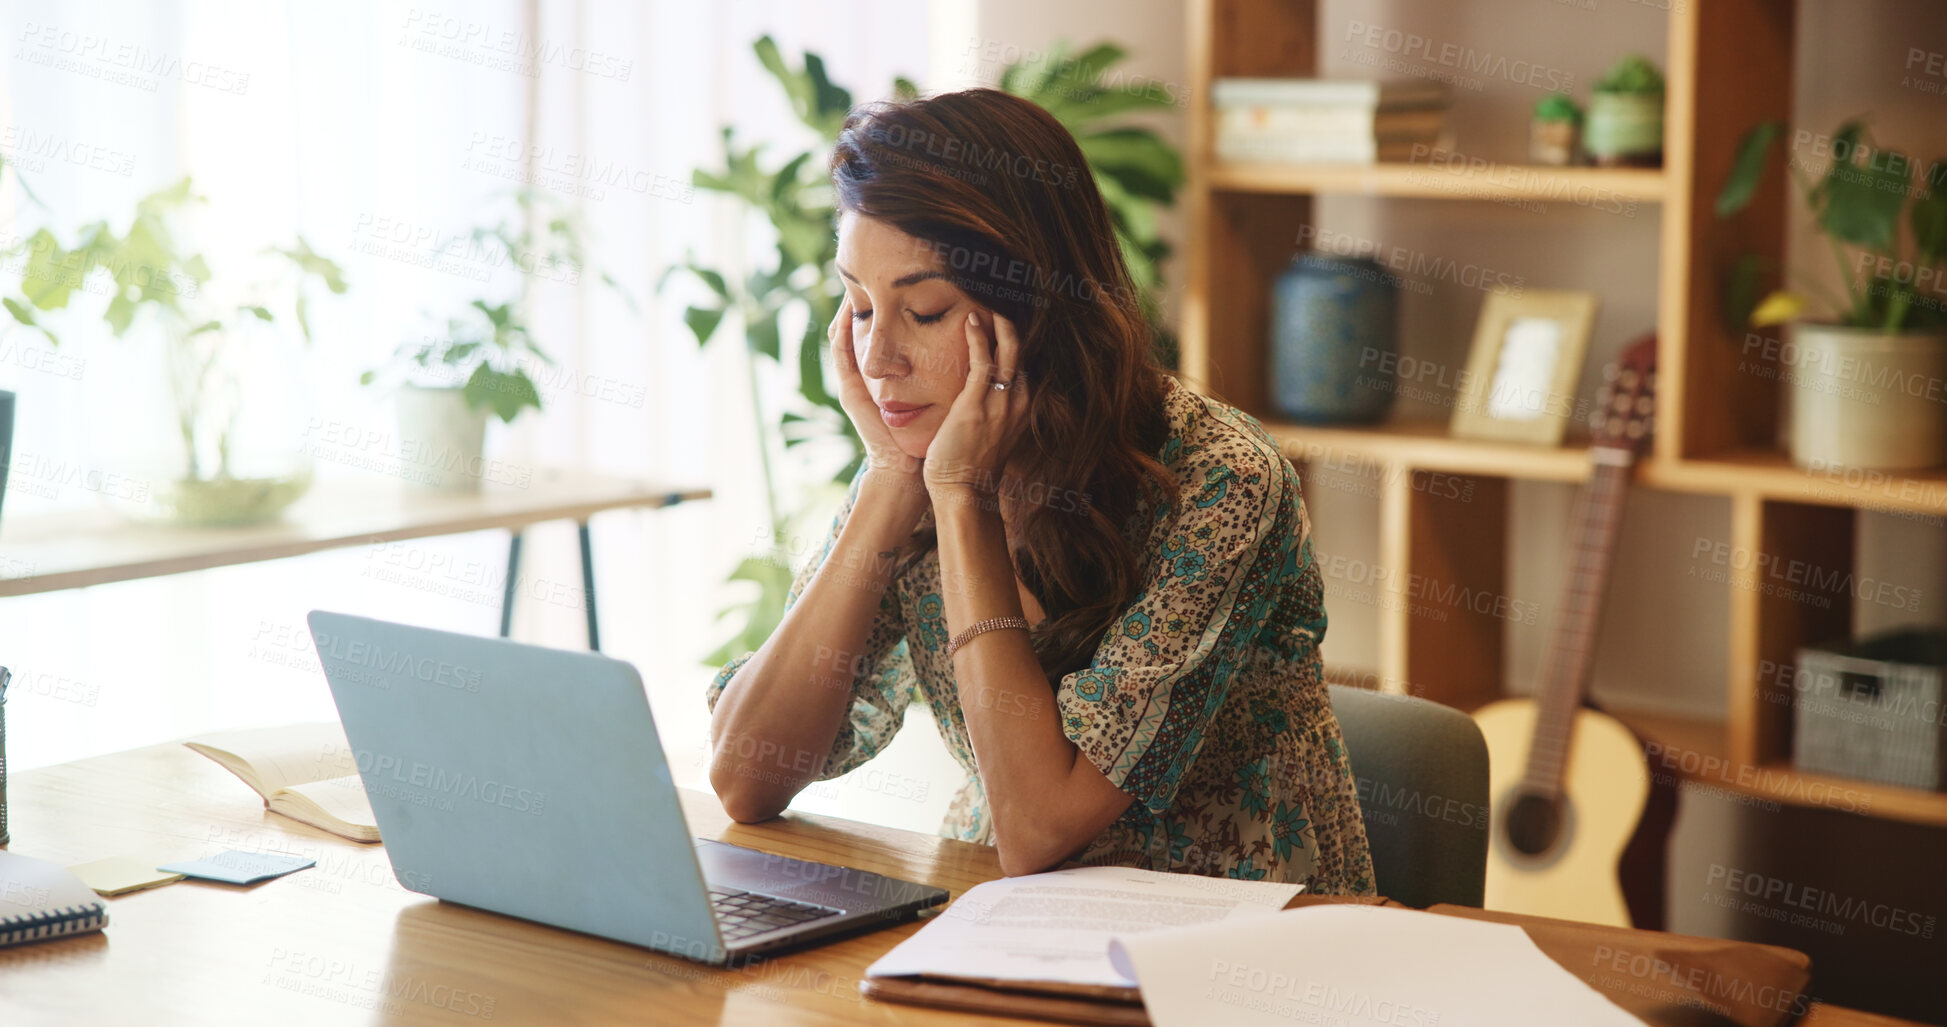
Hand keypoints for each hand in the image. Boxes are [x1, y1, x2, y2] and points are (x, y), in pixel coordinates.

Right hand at [830, 294, 922, 479]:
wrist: (905, 471)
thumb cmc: (923, 439)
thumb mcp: (931, 398)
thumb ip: (937, 377)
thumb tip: (961, 351)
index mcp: (880, 380)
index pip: (874, 339)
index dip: (878, 313)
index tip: (888, 287)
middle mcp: (863, 380)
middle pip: (854, 333)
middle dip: (858, 306)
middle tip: (864, 277)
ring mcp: (852, 386)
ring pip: (842, 339)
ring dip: (845, 312)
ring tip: (852, 285)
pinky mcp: (850, 394)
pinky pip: (840, 355)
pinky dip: (842, 332)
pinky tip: (847, 311)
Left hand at [923, 310, 1029, 498]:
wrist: (963, 492)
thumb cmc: (971, 466)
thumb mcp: (993, 435)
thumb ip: (995, 413)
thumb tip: (986, 401)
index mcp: (1023, 409)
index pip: (1026, 365)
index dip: (1019, 341)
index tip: (1009, 319)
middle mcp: (1018, 403)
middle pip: (1023, 352)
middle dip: (1014, 325)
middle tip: (1001, 301)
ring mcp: (1001, 403)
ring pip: (1009, 350)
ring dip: (998, 324)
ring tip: (987, 304)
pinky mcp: (977, 404)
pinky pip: (983, 360)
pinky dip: (978, 336)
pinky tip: (970, 319)